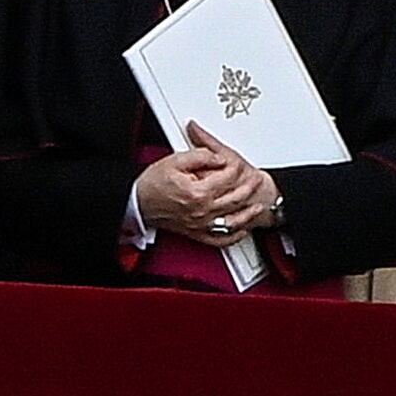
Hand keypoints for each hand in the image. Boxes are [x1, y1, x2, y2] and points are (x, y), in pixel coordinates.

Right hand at [133, 122, 276, 244]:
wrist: (137, 203)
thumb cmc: (152, 184)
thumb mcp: (175, 160)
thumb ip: (200, 155)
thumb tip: (217, 158)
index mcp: (198, 192)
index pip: (228, 178)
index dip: (236, 168)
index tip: (237, 162)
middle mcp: (202, 211)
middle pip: (235, 198)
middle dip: (249, 188)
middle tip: (257, 180)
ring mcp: (201, 224)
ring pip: (233, 221)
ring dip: (249, 214)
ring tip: (258, 207)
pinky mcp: (197, 233)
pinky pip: (221, 239)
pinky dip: (234, 236)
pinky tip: (241, 229)